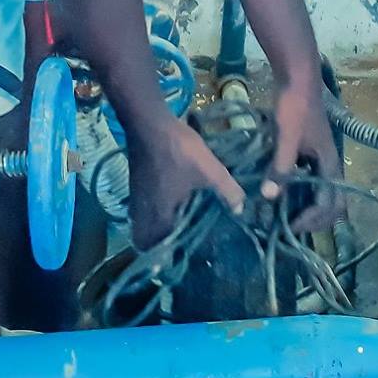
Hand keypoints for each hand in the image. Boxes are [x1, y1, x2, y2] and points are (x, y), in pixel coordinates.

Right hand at [126, 118, 245, 246]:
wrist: (149, 122)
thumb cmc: (178, 150)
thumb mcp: (210, 171)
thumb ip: (228, 192)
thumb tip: (241, 210)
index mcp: (160, 216)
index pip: (162, 249)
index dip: (173, 255)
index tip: (189, 254)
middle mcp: (143, 213)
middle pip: (149, 239)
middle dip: (163, 243)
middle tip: (185, 239)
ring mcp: (136, 199)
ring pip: (146, 223)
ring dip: (160, 226)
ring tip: (182, 222)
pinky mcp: (136, 186)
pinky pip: (145, 210)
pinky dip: (157, 212)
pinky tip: (175, 202)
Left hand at [268, 84, 342, 232]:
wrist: (297, 78)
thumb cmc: (295, 107)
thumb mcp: (287, 138)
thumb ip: (280, 167)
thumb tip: (269, 197)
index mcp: (330, 164)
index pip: (330, 204)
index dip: (312, 220)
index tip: (289, 226)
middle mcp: (329, 164)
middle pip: (332, 203)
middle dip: (315, 219)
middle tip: (290, 228)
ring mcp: (320, 158)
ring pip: (321, 193)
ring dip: (307, 207)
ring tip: (283, 216)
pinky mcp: (309, 152)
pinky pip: (309, 180)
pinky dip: (299, 192)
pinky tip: (279, 193)